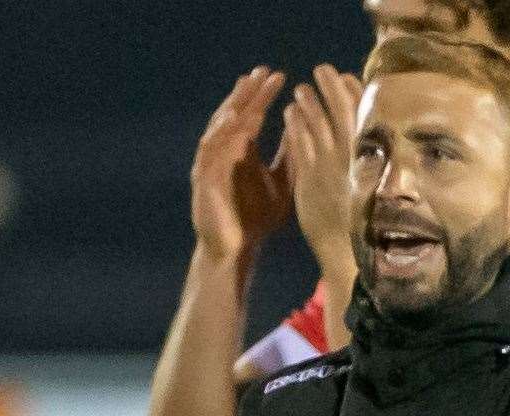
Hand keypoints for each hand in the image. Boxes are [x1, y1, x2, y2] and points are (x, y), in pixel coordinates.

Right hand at [191, 66, 290, 259]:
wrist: (235, 250)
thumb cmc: (256, 219)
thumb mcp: (282, 183)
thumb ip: (290, 158)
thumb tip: (307, 130)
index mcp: (240, 152)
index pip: (251, 116)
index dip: (262, 96)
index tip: (280, 76)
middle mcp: (223, 152)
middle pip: (234, 114)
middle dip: (247, 93)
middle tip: (263, 71)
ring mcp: (210, 164)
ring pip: (219, 127)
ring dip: (232, 106)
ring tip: (246, 87)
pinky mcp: (202, 178)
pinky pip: (209, 150)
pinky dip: (219, 133)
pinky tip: (232, 119)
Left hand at [283, 65, 363, 278]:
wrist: (349, 253)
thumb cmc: (366, 222)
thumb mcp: (376, 188)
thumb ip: (372, 160)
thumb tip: (372, 136)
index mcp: (373, 158)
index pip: (364, 116)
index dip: (354, 93)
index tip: (346, 76)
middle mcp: (353, 158)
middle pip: (341, 112)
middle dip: (330, 88)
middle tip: (321, 70)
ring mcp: (330, 167)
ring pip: (318, 125)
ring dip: (308, 103)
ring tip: (300, 89)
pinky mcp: (310, 179)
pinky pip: (299, 144)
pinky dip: (294, 125)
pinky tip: (288, 113)